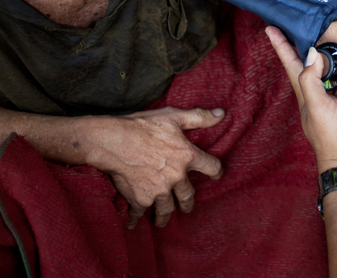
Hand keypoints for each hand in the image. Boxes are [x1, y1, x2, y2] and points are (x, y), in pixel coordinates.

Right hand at [83, 106, 225, 228]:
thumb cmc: (143, 127)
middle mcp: (176, 177)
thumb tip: (222, 113)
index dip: (216, 171)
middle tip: (187, 206)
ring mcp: (159, 191)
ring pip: (167, 209)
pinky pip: (140, 213)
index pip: (211, 167)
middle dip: (187, 203)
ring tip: (163, 219)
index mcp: (188, 156)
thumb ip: (199, 117)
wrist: (114, 142)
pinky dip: (136, 219)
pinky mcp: (141, 199)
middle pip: (188, 196)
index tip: (216, 175)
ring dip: (165, 215)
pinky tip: (133, 223)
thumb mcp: (174, 116)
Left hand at [266, 26, 336, 172]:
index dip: (281, 45)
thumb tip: (312, 53)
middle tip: (297, 22)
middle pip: (307, 63)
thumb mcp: (318, 109)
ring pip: (327, 68)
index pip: (290, 64)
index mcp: (306, 94)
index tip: (270, 28)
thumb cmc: (333, 141)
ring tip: (321, 32)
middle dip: (301, 43)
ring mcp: (336, 98)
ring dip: (324, 52)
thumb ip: (312, 81)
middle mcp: (318, 93)